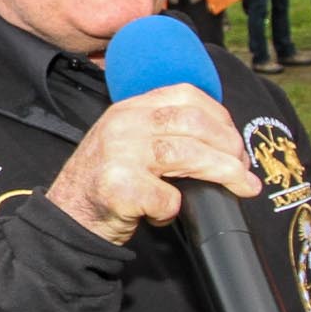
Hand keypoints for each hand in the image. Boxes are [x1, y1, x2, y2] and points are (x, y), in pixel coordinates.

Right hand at [47, 84, 261, 245]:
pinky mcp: (120, 188)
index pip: (186, 95)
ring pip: (189, 155)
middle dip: (229, 148)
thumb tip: (221, 143)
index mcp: (129, 108)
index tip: (235, 140)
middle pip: (194, 125)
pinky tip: (164, 214)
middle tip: (244, 170)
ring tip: (241, 187)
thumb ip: (162, 132)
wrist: (66, 217)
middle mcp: (124, 124)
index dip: (220, 116)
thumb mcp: (128, 142)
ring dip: (223, 173)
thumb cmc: (104, 184)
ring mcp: (120, 154)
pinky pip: (167, 197)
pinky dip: (174, 209)